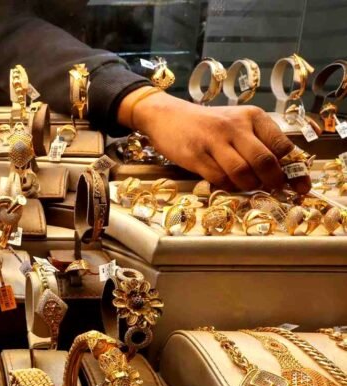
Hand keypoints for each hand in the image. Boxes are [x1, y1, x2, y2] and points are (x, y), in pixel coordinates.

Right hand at [119, 87, 310, 193]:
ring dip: (248, 186)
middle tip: (272, 189)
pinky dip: (227, 186)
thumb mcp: (236, 124)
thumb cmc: (207, 124)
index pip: (282, 145)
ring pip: (243, 173)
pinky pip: (219, 179)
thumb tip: (283, 172)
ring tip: (247, 186)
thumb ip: (257, 142)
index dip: (292, 169)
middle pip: (264, 161)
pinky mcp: (196, 156)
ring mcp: (214, 141)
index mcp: (252, 116)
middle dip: (272, 181)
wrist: (167, 116)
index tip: (297, 184)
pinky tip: (226, 183)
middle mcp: (235, 126)